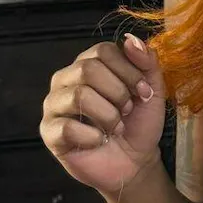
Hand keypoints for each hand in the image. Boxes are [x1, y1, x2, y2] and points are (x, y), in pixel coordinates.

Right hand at [39, 34, 166, 194]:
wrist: (134, 162)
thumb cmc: (138, 123)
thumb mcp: (152, 90)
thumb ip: (147, 62)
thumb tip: (132, 40)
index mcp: (89, 63)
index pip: (103, 51)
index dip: (129, 72)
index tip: (144, 93)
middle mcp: (66, 79)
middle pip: (88, 69)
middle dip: (118, 94)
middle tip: (127, 111)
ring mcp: (54, 104)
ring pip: (79, 96)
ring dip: (108, 116)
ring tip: (115, 127)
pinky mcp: (49, 131)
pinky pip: (68, 127)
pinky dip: (94, 137)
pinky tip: (99, 141)